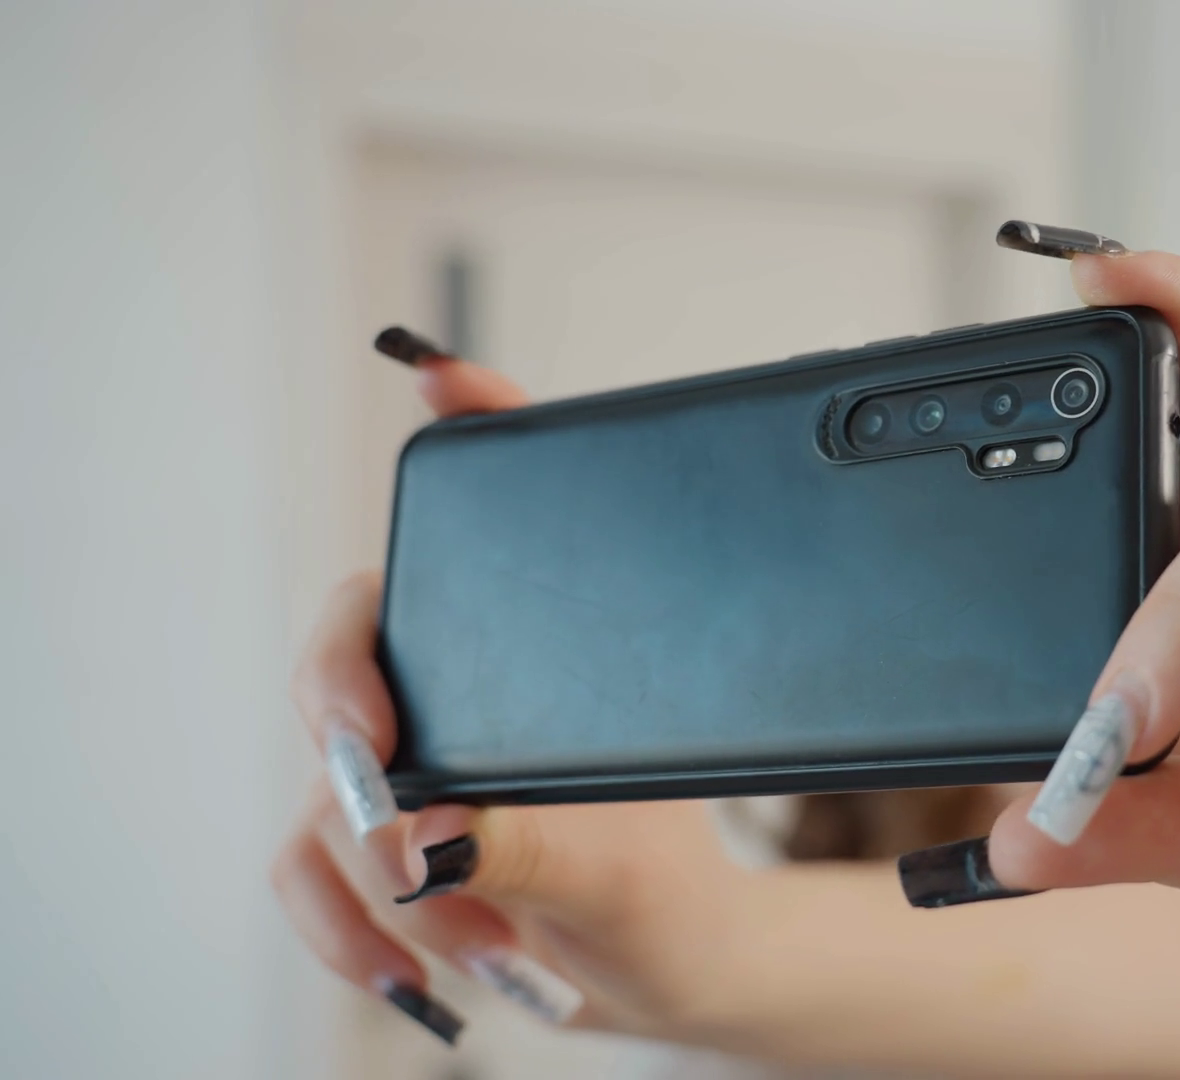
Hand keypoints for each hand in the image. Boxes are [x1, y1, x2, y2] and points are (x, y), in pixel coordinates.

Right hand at [271, 355, 751, 1042]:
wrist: (664, 971)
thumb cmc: (665, 889)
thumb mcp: (631, 869)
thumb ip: (541, 845)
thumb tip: (436, 833)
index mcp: (532, 658)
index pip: (482, 531)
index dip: (466, 434)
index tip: (455, 382)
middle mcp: (456, 692)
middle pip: (349, 644)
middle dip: (346, 703)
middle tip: (380, 769)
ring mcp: (406, 767)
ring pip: (323, 782)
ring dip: (380, 872)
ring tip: (475, 932)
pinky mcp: (372, 846)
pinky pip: (305, 870)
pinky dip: (344, 928)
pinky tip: (409, 971)